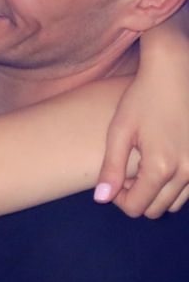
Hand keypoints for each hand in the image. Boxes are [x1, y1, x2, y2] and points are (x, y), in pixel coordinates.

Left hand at [94, 10, 188, 217]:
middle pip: (155, 209)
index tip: (115, 179)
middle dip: (137, 196)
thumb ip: (110, 168)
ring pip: (174, 203)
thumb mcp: (120, 131)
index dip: (119, 198)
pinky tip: (163, 162)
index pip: (135, 207)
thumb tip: (101, 200)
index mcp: (161, 166)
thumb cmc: (143, 97)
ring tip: (145, 165)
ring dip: (156, 192)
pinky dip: (174, 185)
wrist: (176, 72)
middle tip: (128, 171)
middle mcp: (186, 171)